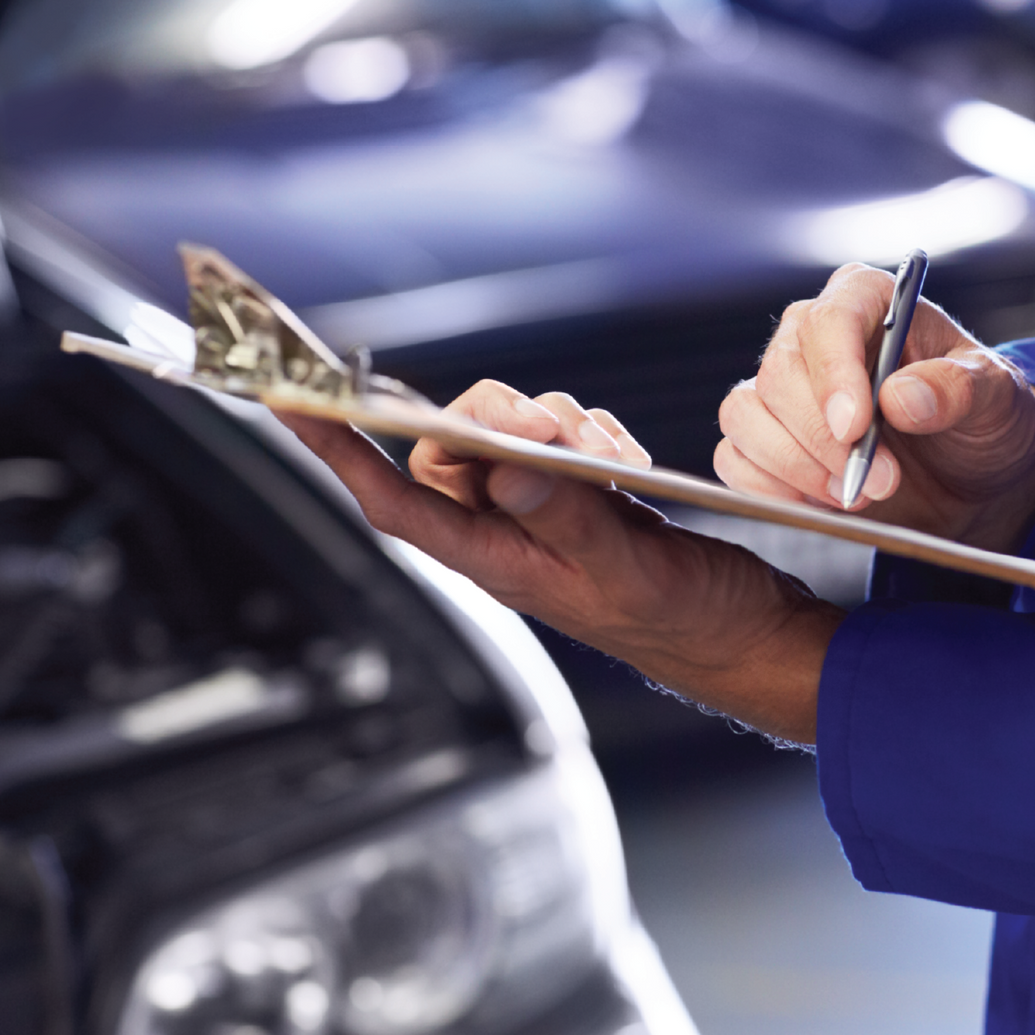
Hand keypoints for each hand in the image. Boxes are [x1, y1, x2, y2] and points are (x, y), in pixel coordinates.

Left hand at [275, 381, 843, 743]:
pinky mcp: (579, 499)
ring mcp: (541, 515)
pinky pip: (556, 440)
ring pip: (507, 433)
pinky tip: (624, 462)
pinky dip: (587, 435)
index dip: (336, 450)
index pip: (392, 498)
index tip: (289, 398)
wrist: (745, 635)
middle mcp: (506, 534)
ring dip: (556, 425)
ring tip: (606, 459)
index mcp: (495, 561)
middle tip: (556, 430)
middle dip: (497, 417)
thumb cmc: (686, 623)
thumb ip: (567, 517)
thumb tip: (506, 469)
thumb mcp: (626, 569)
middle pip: (451, 445)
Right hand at [716, 263, 1034, 551]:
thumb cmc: (981, 419)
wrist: (970, 477)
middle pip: (780, 375)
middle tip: (880, 481)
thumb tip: (901, 398)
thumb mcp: (996, 399)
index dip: (835, 374)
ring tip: (856, 496)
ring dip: (796, 468)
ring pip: (746, 416)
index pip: (829, 321)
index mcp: (867, 301)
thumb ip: (958, 389)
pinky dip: (771, 490)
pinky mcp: (765, 438)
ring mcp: (781, 388)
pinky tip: (823, 503)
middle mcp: (812, 337)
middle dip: (825, 440)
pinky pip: (735, 459)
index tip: (855, 427)